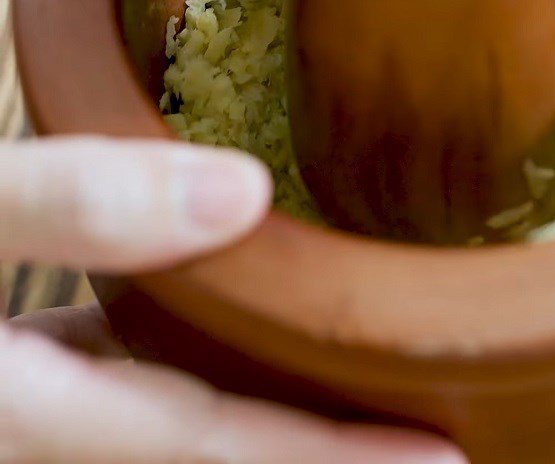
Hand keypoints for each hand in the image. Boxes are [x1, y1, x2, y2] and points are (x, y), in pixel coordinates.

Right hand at [1, 136, 464, 462]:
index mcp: (27, 410)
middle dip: (316, 453)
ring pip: (173, 423)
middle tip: (433, 442)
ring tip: (365, 397)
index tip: (441, 460)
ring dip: (265, 421)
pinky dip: (201, 372)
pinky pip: (136, 386)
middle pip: (204, 450)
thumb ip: (67, 198)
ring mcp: (38, 403)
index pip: (208, 446)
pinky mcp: (31, 370)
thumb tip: (240, 190)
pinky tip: (242, 332)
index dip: (329, 461)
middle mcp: (42, 430)